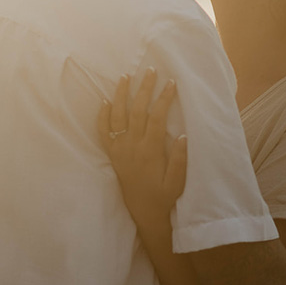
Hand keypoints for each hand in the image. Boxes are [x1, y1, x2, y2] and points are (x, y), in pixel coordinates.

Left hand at [98, 67, 186, 226]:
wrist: (144, 213)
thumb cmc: (164, 196)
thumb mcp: (177, 181)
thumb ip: (179, 158)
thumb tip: (182, 134)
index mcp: (150, 150)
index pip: (156, 117)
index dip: (164, 99)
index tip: (171, 83)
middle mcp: (132, 146)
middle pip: (136, 111)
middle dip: (143, 89)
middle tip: (149, 71)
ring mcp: (120, 150)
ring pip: (118, 117)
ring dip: (121, 96)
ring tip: (125, 77)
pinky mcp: (112, 155)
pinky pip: (104, 133)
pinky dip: (103, 116)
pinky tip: (105, 102)